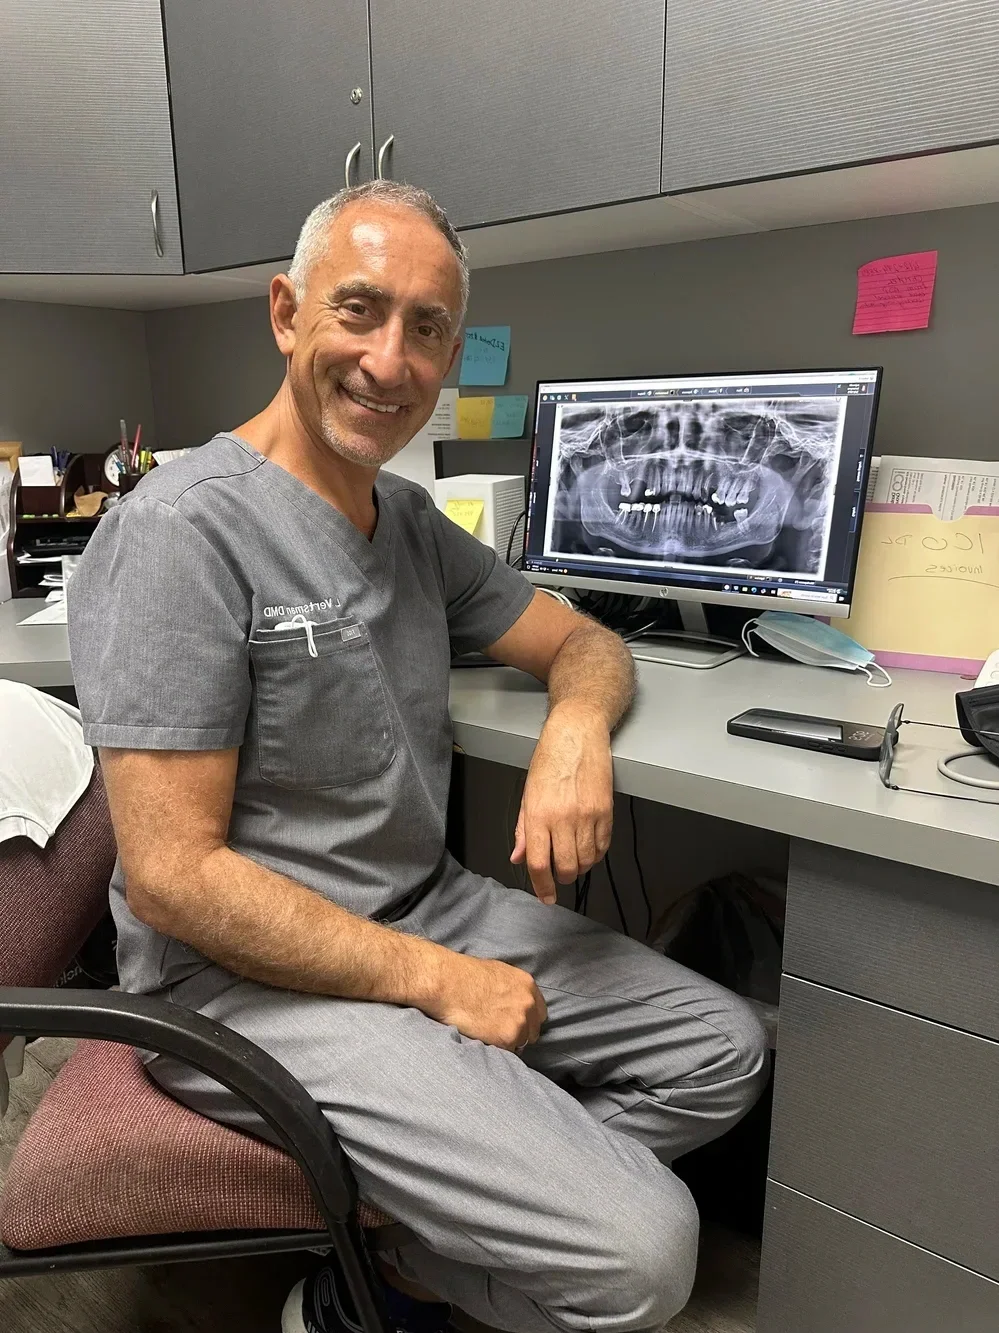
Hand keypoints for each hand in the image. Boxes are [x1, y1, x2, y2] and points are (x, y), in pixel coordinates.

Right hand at [426, 952, 546, 1050]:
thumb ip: (513, 989)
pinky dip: (497, 1049)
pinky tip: (484, 1039)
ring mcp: (520, 1021)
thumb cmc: (465, 975)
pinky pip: (508, 1051)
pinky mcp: (508, 1037)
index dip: (527, 1020)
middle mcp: (529, 1003)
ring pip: (521, 1043)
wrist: (449, 984)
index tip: (516, 1024)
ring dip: (508, 1042)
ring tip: (488, 1036)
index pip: (539, 1012)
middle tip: (500, 1033)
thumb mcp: (498, 973)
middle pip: (533, 1030)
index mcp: (527, 985)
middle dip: (520, 1033)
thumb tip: (512, 1001)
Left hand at [511, 701, 613, 903]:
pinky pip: (603, 845)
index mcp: (539, 815)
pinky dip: (596, 854)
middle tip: (559, 875)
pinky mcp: (606, 811)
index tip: (546, 896)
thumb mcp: (527, 794)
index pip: (539, 863)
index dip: (542, 886)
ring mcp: (587, 815)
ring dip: (581, 867)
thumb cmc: (549, 760)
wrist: (577, 735)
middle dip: (562, 879)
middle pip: (567, 867)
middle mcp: (563, 818)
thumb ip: (524, 830)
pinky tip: (589, 848)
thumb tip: (519, 857)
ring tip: (574, 859)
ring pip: (587, 860)